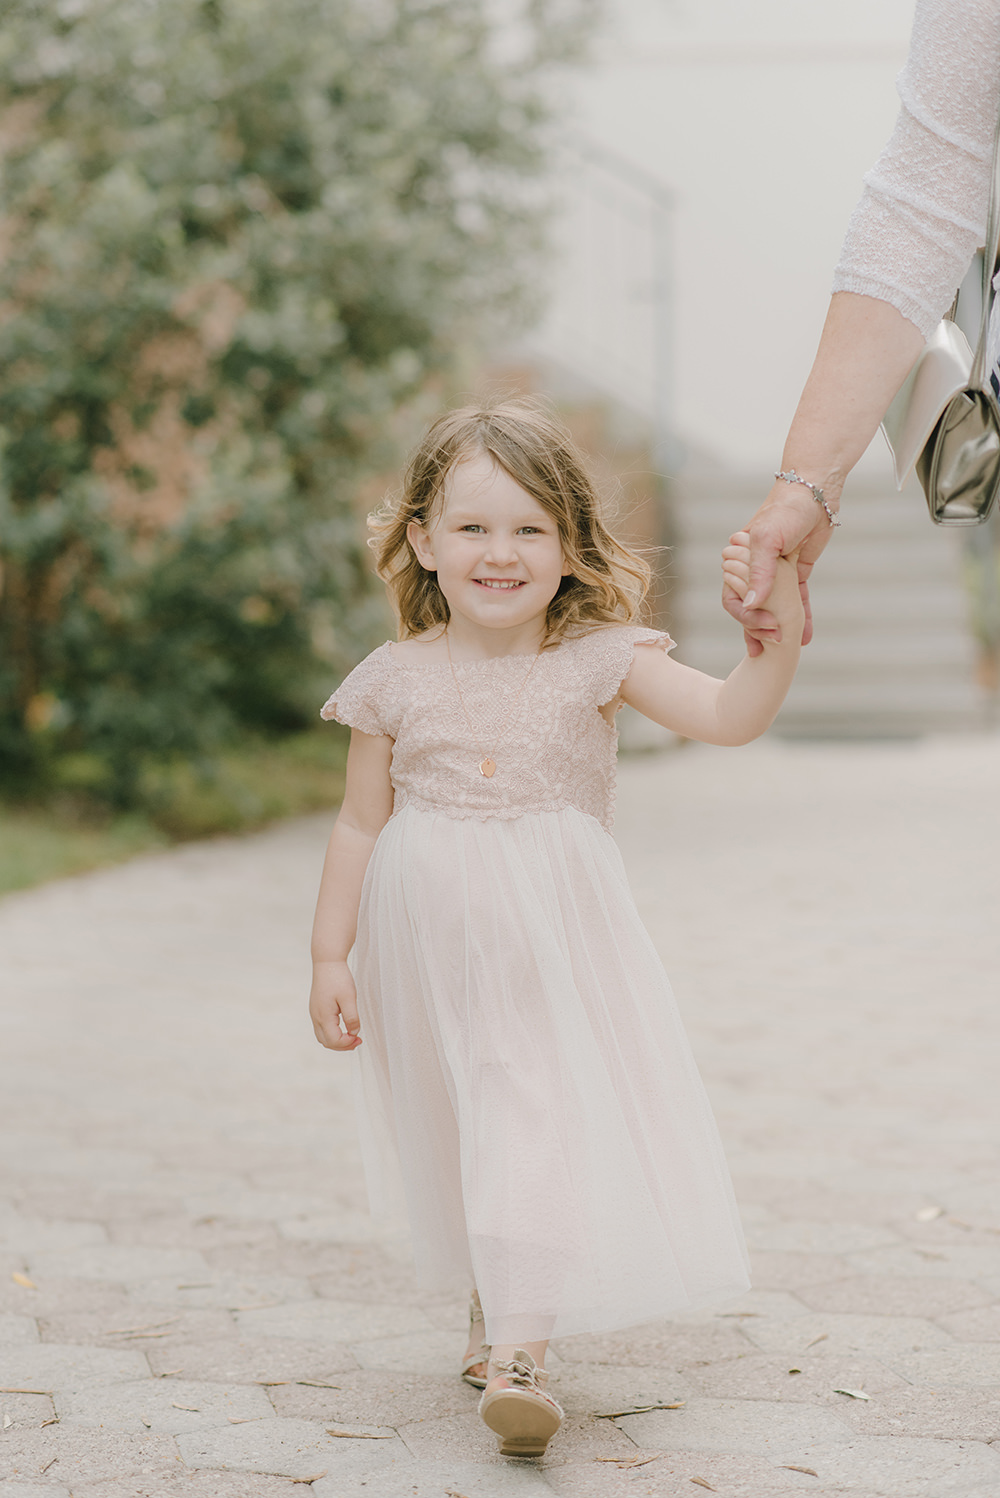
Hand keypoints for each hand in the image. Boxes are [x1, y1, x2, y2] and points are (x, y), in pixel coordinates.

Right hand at [309, 960, 362, 1050]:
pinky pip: (322, 1028)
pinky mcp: (317, 1009)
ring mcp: (314, 1013)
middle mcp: (316, 1017)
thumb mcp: (349, 998)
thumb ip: (352, 1017)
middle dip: (342, 1046)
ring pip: (323, 1036)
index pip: (334, 1040)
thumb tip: (354, 1032)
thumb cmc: (338, 978)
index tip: (359, 1038)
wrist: (327, 962)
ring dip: (337, 1041)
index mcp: (323, 1016)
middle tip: (357, 1041)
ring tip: (352, 1037)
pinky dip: (332, 1033)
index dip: (347, 1043)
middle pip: (326, 1042)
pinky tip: (344, 1028)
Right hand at [722, 480, 837, 654]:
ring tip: (787, 649)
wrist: (816, 490)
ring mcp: (776, 571)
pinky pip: (796, 598)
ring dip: (780, 627)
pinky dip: (801, 616)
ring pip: (774, 606)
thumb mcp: (767, 540)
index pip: (733, 598)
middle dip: (761, 629)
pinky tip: (805, 635)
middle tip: (774, 646)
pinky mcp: (796, 571)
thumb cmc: (785, 509)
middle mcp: (753, 567)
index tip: (765, 628)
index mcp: (739, 559)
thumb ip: (758, 574)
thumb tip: (750, 605)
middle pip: (752, 606)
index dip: (746, 617)